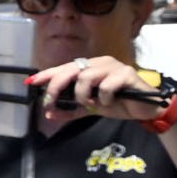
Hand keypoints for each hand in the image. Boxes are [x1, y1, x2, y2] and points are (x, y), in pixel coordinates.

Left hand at [28, 55, 163, 122]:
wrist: (146, 109)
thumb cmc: (118, 103)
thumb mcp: (90, 108)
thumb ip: (70, 111)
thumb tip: (49, 114)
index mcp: (89, 67)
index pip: (64, 68)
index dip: (47, 74)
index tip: (31, 82)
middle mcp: (99, 63)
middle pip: (71, 70)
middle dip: (56, 86)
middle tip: (51, 101)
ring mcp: (114, 66)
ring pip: (86, 77)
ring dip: (82, 94)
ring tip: (90, 104)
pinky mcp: (127, 74)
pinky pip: (106, 85)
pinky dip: (103, 97)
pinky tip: (108, 102)